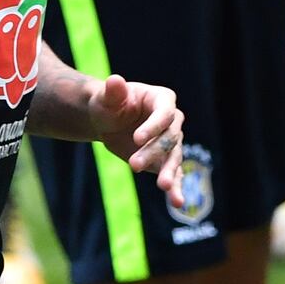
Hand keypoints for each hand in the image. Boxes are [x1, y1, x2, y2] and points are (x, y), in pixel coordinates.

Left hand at [86, 74, 184, 208]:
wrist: (107, 122)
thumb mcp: (106, 98)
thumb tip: (115, 80)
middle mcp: (172, 121)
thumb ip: (112, 91)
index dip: (153, 126)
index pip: (164, 114)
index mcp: (162, 99)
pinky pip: (174, 175)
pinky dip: (176, 188)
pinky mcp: (165, 161)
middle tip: (133, 165)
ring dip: (169, 173)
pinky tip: (178, 202)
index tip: (136, 139)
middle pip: (169, 138)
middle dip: (153, 152)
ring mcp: (171, 142)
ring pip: (174, 158)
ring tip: (164, 187)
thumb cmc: (108, 104)